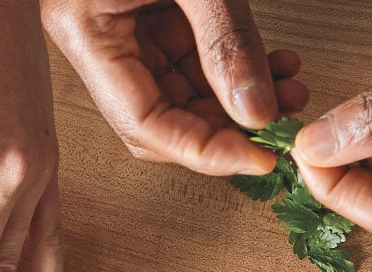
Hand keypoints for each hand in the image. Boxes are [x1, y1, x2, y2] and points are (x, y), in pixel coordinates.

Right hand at [43, 0, 309, 175]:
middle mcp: (93, 37)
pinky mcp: (139, 13)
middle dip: (225, 129)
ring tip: (289, 90)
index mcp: (82, 29)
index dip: (204, 150)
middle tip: (278, 132)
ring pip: (178, 92)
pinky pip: (186, 58)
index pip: (142, 122)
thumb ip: (226, 40)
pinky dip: (230, 68)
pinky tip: (272, 66)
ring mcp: (116, 28)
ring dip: (237, 100)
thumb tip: (258, 112)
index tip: (259, 157)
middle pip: (159, 117)